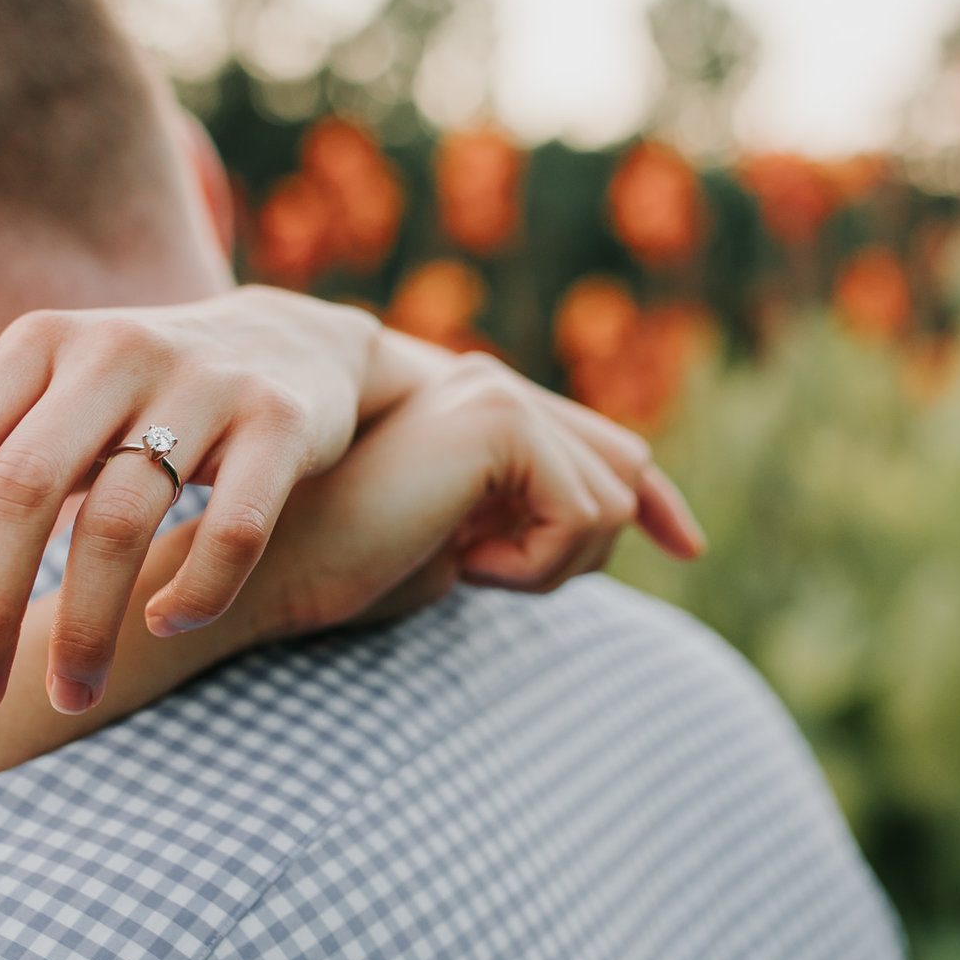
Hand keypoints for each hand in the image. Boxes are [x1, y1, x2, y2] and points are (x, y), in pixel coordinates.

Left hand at [0, 288, 383, 715]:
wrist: (293, 342)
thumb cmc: (133, 394)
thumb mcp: (37, 407)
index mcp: (37, 347)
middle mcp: (115, 351)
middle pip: (23, 488)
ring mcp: (205, 381)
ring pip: (123, 516)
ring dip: (87, 624)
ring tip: (66, 698)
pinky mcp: (282, 420)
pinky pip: (235, 523)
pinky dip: (196, 586)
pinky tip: (167, 624)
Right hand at [228, 352, 704, 647]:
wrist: (270, 568)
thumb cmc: (343, 572)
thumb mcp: (454, 549)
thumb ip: (518, 524)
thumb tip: (606, 526)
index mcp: (481, 412)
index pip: (602, 447)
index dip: (653, 499)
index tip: (688, 543)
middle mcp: (495, 387)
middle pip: (624, 469)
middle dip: (585, 550)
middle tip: (484, 571)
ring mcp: (498, 393)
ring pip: (610, 501)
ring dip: (550, 563)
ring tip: (464, 564)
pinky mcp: (500, 419)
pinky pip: (585, 514)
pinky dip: (537, 564)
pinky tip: (462, 558)